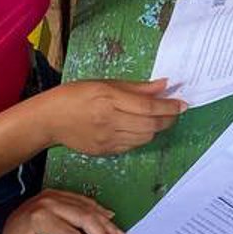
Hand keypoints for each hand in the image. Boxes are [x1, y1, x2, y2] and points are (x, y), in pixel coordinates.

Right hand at [43, 79, 184, 154]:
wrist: (50, 119)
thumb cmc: (75, 95)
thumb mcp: (104, 83)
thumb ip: (136, 87)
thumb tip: (164, 85)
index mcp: (109, 99)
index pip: (148, 107)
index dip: (169, 107)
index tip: (182, 103)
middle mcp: (109, 120)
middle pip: (150, 125)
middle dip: (168, 119)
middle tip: (175, 112)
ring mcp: (107, 139)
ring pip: (145, 138)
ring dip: (157, 128)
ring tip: (159, 119)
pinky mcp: (105, 151)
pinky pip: (133, 146)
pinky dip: (142, 137)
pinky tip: (141, 128)